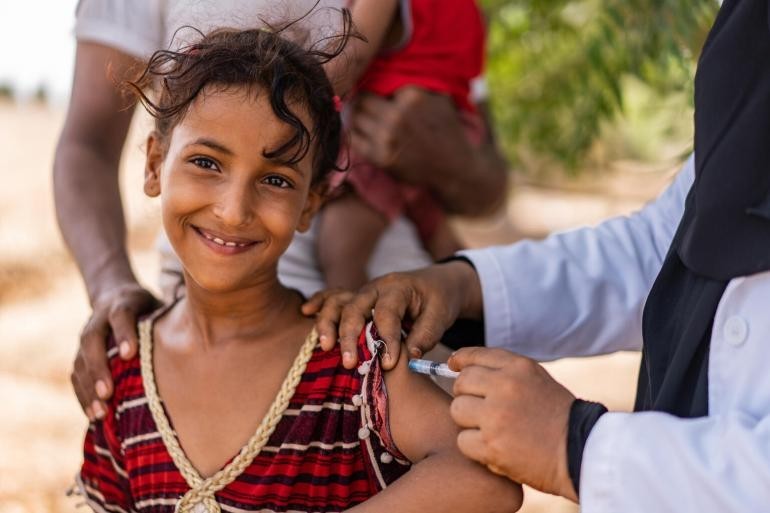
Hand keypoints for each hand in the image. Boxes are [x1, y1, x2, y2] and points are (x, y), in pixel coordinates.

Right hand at [71, 283, 158, 419]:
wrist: (114, 295)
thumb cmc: (148, 307)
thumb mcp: (160, 305)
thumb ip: (170, 319)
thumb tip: (200, 341)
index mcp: (123, 302)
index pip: (121, 315)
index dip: (124, 333)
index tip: (129, 354)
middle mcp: (100, 317)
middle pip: (92, 340)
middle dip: (98, 368)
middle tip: (107, 393)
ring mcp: (86, 335)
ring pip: (80, 360)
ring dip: (87, 388)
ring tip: (99, 413)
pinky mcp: (80, 352)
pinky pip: (76, 374)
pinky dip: (82, 394)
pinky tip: (93, 415)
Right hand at [302, 261, 481, 369]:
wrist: (438, 283)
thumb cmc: (440, 299)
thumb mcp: (441, 314)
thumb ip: (426, 334)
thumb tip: (409, 356)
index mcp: (399, 287)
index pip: (387, 313)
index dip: (387, 339)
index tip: (389, 364)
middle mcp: (376, 287)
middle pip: (355, 307)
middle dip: (350, 335)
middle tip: (351, 363)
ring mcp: (364, 292)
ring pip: (339, 301)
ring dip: (329, 323)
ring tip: (326, 347)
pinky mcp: (358, 299)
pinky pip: (334, 296)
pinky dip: (319, 302)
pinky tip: (305, 311)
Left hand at [349, 87, 506, 215]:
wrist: (454, 169)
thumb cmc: (447, 132)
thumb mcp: (440, 99)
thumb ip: (417, 85)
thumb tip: (389, 68)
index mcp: (413, 96)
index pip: (379, 83)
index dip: (375, 87)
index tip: (374, 91)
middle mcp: (398, 115)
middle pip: (363, 99)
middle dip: (364, 102)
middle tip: (365, 105)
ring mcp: (387, 137)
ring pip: (357, 118)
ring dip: (359, 118)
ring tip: (365, 119)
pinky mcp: (381, 157)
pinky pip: (355, 140)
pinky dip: (357, 135)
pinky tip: (364, 134)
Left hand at [449, 347, 577, 501]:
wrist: (581, 452)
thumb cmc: (558, 416)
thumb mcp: (536, 380)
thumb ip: (504, 371)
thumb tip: (460, 366)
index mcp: (518, 368)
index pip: (474, 356)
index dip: (459, 361)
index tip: (453, 366)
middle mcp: (505, 386)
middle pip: (461, 383)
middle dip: (466, 396)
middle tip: (481, 410)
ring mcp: (496, 416)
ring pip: (457, 410)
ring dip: (468, 422)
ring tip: (491, 430)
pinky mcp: (491, 445)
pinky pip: (462, 440)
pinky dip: (474, 447)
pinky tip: (494, 448)